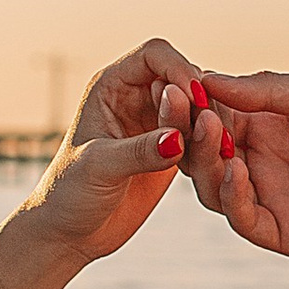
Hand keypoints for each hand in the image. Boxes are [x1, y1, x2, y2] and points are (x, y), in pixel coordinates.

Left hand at [17, 36, 207, 269]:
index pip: (155, 55)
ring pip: (198, 107)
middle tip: (214, 133)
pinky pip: (202, 136)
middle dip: (202, 100)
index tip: (196, 100)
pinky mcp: (171, 150)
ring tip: (219, 151)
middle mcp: (135, 97)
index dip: (179, 70)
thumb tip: (177, 138)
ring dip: (212, 124)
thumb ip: (138, 151)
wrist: (70, 233)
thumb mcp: (99, 169)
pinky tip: (216, 164)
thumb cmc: (69, 194)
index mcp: (111, 86)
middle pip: (184, 77)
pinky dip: (213, 146)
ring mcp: (155, 123)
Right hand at [180, 66, 288, 264]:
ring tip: (210, 133)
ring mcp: (275, 198)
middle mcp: (266, 161)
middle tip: (180, 108)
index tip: (176, 84)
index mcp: (273, 123)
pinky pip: (245, 219)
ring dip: (204, 160)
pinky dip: (232, 196)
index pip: (216, 112)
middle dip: (189, 129)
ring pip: (213, 186)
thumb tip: (208, 78)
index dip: (193, 101)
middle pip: (205, 151)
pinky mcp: (288, 233)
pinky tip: (235, 171)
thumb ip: (269, 91)